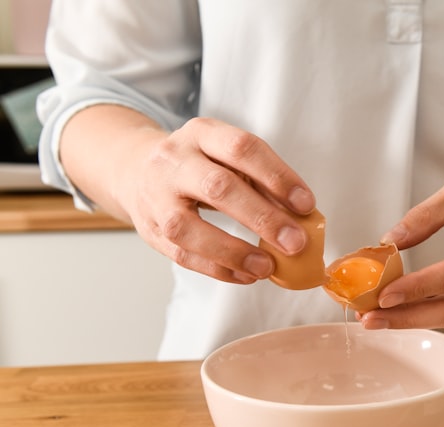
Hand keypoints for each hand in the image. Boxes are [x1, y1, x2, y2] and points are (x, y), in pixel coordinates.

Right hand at [61, 108, 315, 283]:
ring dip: (234, 251)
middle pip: (218, 188)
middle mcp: (174, 161)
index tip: (306, 205)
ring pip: (190, 228)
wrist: (136, 170)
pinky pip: (183, 255)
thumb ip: (263, 183)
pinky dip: (219, 269)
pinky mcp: (151, 230)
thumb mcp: (228, 158)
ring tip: (268, 267)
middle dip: (262, 218)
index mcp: (202, 133)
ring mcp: (156, 197)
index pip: (242, 148)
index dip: (277, 176)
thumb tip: (302, 218)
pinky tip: (247, 275)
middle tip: (295, 243)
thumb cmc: (200, 166)